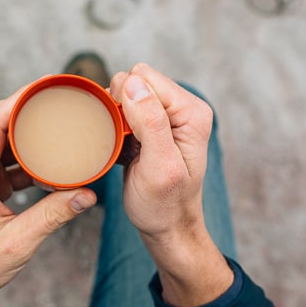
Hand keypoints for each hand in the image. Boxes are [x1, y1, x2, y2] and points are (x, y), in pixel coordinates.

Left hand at [0, 88, 96, 306]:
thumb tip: (88, 195)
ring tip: (59, 128)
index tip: (51, 86)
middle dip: (30, 108)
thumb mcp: (18, 243)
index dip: (23, 97)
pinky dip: (21, 156)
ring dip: (26, 132)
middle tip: (63, 102)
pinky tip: (46, 163)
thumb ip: (53, 214)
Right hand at [110, 64, 232, 306]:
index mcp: (191, 111)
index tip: (131, 139)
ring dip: (115, 120)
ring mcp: (164, 116)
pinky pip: (120, 111)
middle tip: (127, 145)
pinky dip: (114, 129)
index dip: (128, 104)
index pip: (144, 78)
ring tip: (125, 149)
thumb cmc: (165, 205)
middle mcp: (181, 108)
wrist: (166, 228)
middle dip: (120, 110)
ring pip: (122, 94)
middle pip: (132, 81)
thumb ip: (150, 122)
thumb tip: (133, 83)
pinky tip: (122, 150)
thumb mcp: (160, 166)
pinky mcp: (149, 127)